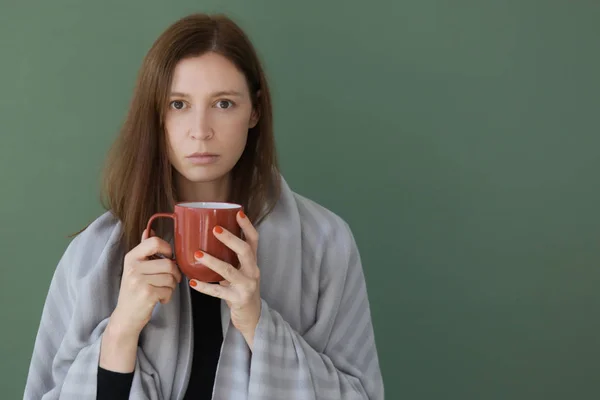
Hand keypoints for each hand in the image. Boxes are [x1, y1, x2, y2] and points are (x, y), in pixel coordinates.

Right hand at [110, 229, 181, 337]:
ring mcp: (139, 281)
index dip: (167, 249)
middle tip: (169, 280)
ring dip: (171, 287)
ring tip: (160, 290)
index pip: (155, 242)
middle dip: (174, 274)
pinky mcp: (147, 294)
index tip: (168, 258)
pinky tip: (158, 299)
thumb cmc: (135, 291)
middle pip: (169, 263)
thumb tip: (149, 229)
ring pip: (171, 278)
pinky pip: (169, 290)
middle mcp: (133, 267)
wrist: (125, 317)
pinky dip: (167, 297)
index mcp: (131, 257)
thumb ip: (144, 250)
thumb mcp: (135, 268)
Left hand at [189, 210, 260, 348]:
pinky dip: (205, 287)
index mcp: (252, 262)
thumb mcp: (240, 271)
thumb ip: (229, 258)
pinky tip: (193, 282)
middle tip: (215, 229)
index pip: (254, 239)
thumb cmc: (240, 289)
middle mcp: (253, 271)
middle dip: (230, 239)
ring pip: (230, 271)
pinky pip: (219, 292)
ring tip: (198, 254)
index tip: (238, 212)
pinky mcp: (238, 299)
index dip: (247, 225)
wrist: (251, 317)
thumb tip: (205, 239)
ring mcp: (247, 286)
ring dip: (213, 261)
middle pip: (246, 251)